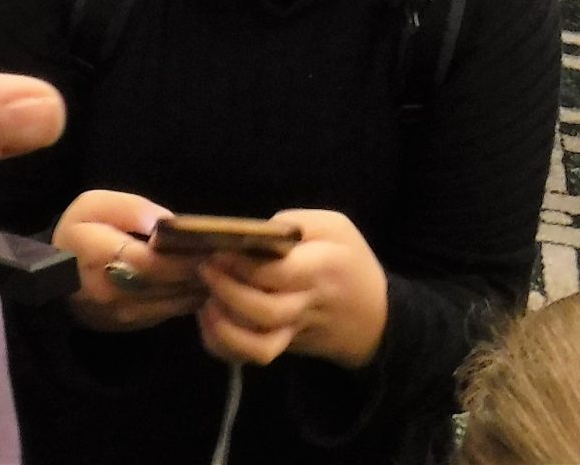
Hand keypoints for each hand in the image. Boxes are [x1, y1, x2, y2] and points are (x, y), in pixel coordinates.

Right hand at [53, 190, 205, 332]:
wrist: (54, 276)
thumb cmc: (79, 232)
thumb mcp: (96, 204)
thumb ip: (131, 209)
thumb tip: (165, 223)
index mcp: (98, 256)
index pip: (149, 262)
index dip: (182, 255)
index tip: (208, 243)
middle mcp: (111, 292)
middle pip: (167, 284)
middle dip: (197, 269)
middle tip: (223, 253)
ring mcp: (123, 314)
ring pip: (173, 302)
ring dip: (198, 285)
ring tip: (218, 265)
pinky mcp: (132, 325)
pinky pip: (170, 312)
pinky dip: (189, 296)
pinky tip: (200, 278)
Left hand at [197, 210, 386, 368]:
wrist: (374, 316)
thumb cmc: (350, 262)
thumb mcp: (335, 227)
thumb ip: (295, 223)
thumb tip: (253, 232)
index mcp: (321, 268)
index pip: (279, 273)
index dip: (243, 264)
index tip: (218, 249)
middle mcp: (307, 305)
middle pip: (265, 310)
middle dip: (227, 290)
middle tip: (205, 268)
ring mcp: (294, 332)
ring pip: (258, 345)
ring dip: (224, 326)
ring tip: (206, 300)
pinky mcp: (283, 348)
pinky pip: (250, 357)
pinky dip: (223, 345)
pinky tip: (210, 319)